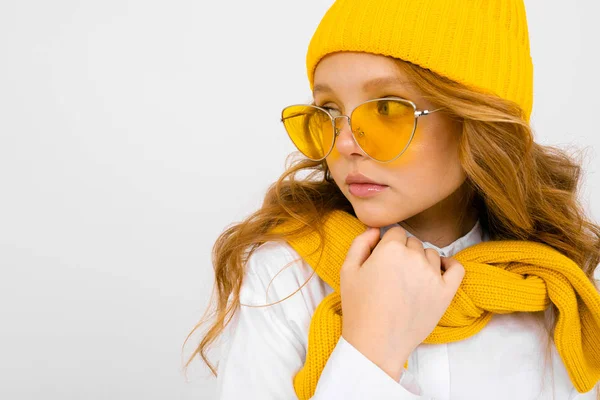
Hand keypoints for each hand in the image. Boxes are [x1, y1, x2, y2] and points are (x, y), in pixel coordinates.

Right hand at [339, 226, 464, 380]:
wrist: (376, 343)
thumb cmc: (359, 308)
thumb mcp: (347, 270)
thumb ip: (360, 243)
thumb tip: (375, 230)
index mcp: (390, 249)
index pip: (395, 232)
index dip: (387, 245)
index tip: (382, 260)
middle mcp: (414, 257)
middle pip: (413, 242)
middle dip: (404, 253)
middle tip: (393, 274)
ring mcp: (433, 275)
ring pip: (431, 254)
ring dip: (422, 261)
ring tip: (409, 280)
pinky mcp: (446, 292)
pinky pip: (456, 268)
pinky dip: (450, 265)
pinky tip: (441, 268)